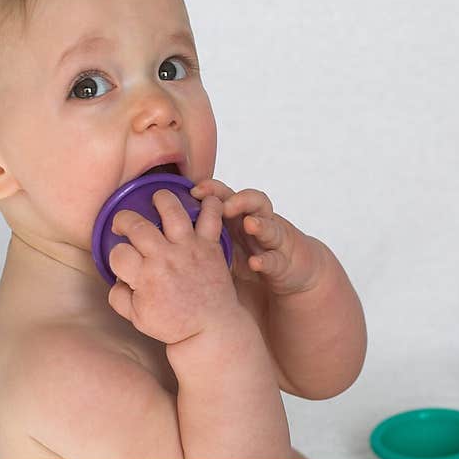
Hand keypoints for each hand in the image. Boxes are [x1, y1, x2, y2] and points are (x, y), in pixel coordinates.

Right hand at [107, 188, 242, 343]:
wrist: (210, 328)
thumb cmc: (175, 324)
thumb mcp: (137, 318)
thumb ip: (119, 297)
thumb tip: (116, 278)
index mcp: (145, 278)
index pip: (118, 253)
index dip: (116, 254)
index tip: (123, 259)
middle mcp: (165, 259)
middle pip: (137, 225)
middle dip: (125, 220)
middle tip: (126, 224)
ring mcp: (189, 249)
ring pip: (172, 211)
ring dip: (162, 200)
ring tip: (157, 200)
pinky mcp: (210, 246)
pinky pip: (212, 218)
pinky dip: (210, 204)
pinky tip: (202, 197)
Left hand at [190, 179, 321, 295]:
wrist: (293, 269)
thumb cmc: (254, 252)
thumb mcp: (227, 243)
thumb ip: (204, 235)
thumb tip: (165, 233)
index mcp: (239, 218)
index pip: (227, 196)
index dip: (213, 189)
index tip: (194, 189)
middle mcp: (258, 223)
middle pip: (251, 202)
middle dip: (237, 200)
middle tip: (224, 203)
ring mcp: (274, 241)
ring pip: (269, 225)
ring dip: (260, 224)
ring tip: (249, 224)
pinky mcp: (284, 261)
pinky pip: (276, 259)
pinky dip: (266, 260)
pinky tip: (256, 262)